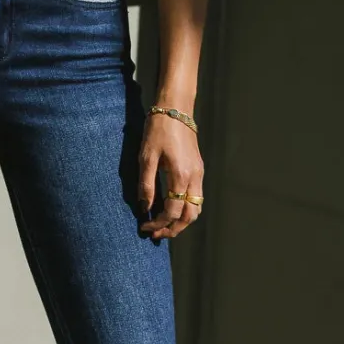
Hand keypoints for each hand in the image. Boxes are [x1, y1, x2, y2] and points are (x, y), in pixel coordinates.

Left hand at [137, 113, 203, 238]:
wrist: (175, 109)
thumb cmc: (158, 129)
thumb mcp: (146, 156)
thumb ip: (146, 184)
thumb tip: (144, 206)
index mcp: (180, 175)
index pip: (173, 211)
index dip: (158, 223)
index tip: (145, 226)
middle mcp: (194, 178)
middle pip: (189, 216)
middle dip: (173, 229)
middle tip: (156, 234)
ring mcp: (199, 174)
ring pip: (196, 208)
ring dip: (182, 221)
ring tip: (164, 225)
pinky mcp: (198, 169)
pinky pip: (196, 197)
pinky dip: (186, 209)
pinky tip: (172, 208)